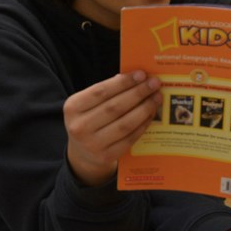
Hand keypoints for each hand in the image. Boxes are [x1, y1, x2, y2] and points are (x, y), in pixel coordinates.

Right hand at [63, 70, 162, 186]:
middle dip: (138, 93)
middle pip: (115, 107)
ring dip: (145, 108)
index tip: (142, 74)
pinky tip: (151, 113)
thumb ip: (109, 90)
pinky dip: (143, 124)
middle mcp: (79, 127)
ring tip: (156, 97)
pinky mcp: (106, 156)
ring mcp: (92, 144)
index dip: (123, 82)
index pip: (101, 91)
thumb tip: (138, 77)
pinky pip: (130, 138)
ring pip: (125, 123)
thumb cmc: (91, 119)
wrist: (83, 153)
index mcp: (73, 107)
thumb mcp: (89, 104)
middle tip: (154, 83)